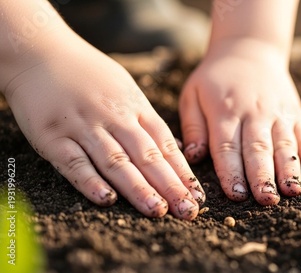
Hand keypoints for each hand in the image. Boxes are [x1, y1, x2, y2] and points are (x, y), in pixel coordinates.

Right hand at [3, 33, 203, 218]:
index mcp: (135, 108)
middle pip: (147, 156)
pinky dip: (91, 181)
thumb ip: (147, 121)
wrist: (42, 53)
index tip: (197, 196)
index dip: (181, 172)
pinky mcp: (53, 137)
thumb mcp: (127, 90)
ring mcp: (83, 127)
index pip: (165, 144)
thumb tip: (174, 149)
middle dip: (169, 186)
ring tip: (157, 210)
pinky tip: (107, 198)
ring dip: (138, 188)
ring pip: (116, 161)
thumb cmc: (90, 76)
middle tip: (187, 211)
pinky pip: (74, 162)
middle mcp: (114, 118)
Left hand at [179, 39, 300, 204]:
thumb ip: (194, 127)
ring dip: (289, 169)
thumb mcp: (192, 95)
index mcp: (225, 112)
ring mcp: (277, 113)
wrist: (248, 49)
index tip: (236, 195)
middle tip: (267, 200)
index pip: (227, 147)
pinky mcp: (293, 113)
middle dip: (263, 176)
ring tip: (293, 191)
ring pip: (284, 145)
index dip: (232, 172)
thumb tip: (193, 157)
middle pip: (258, 149)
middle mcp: (254, 114)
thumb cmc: (215, 79)